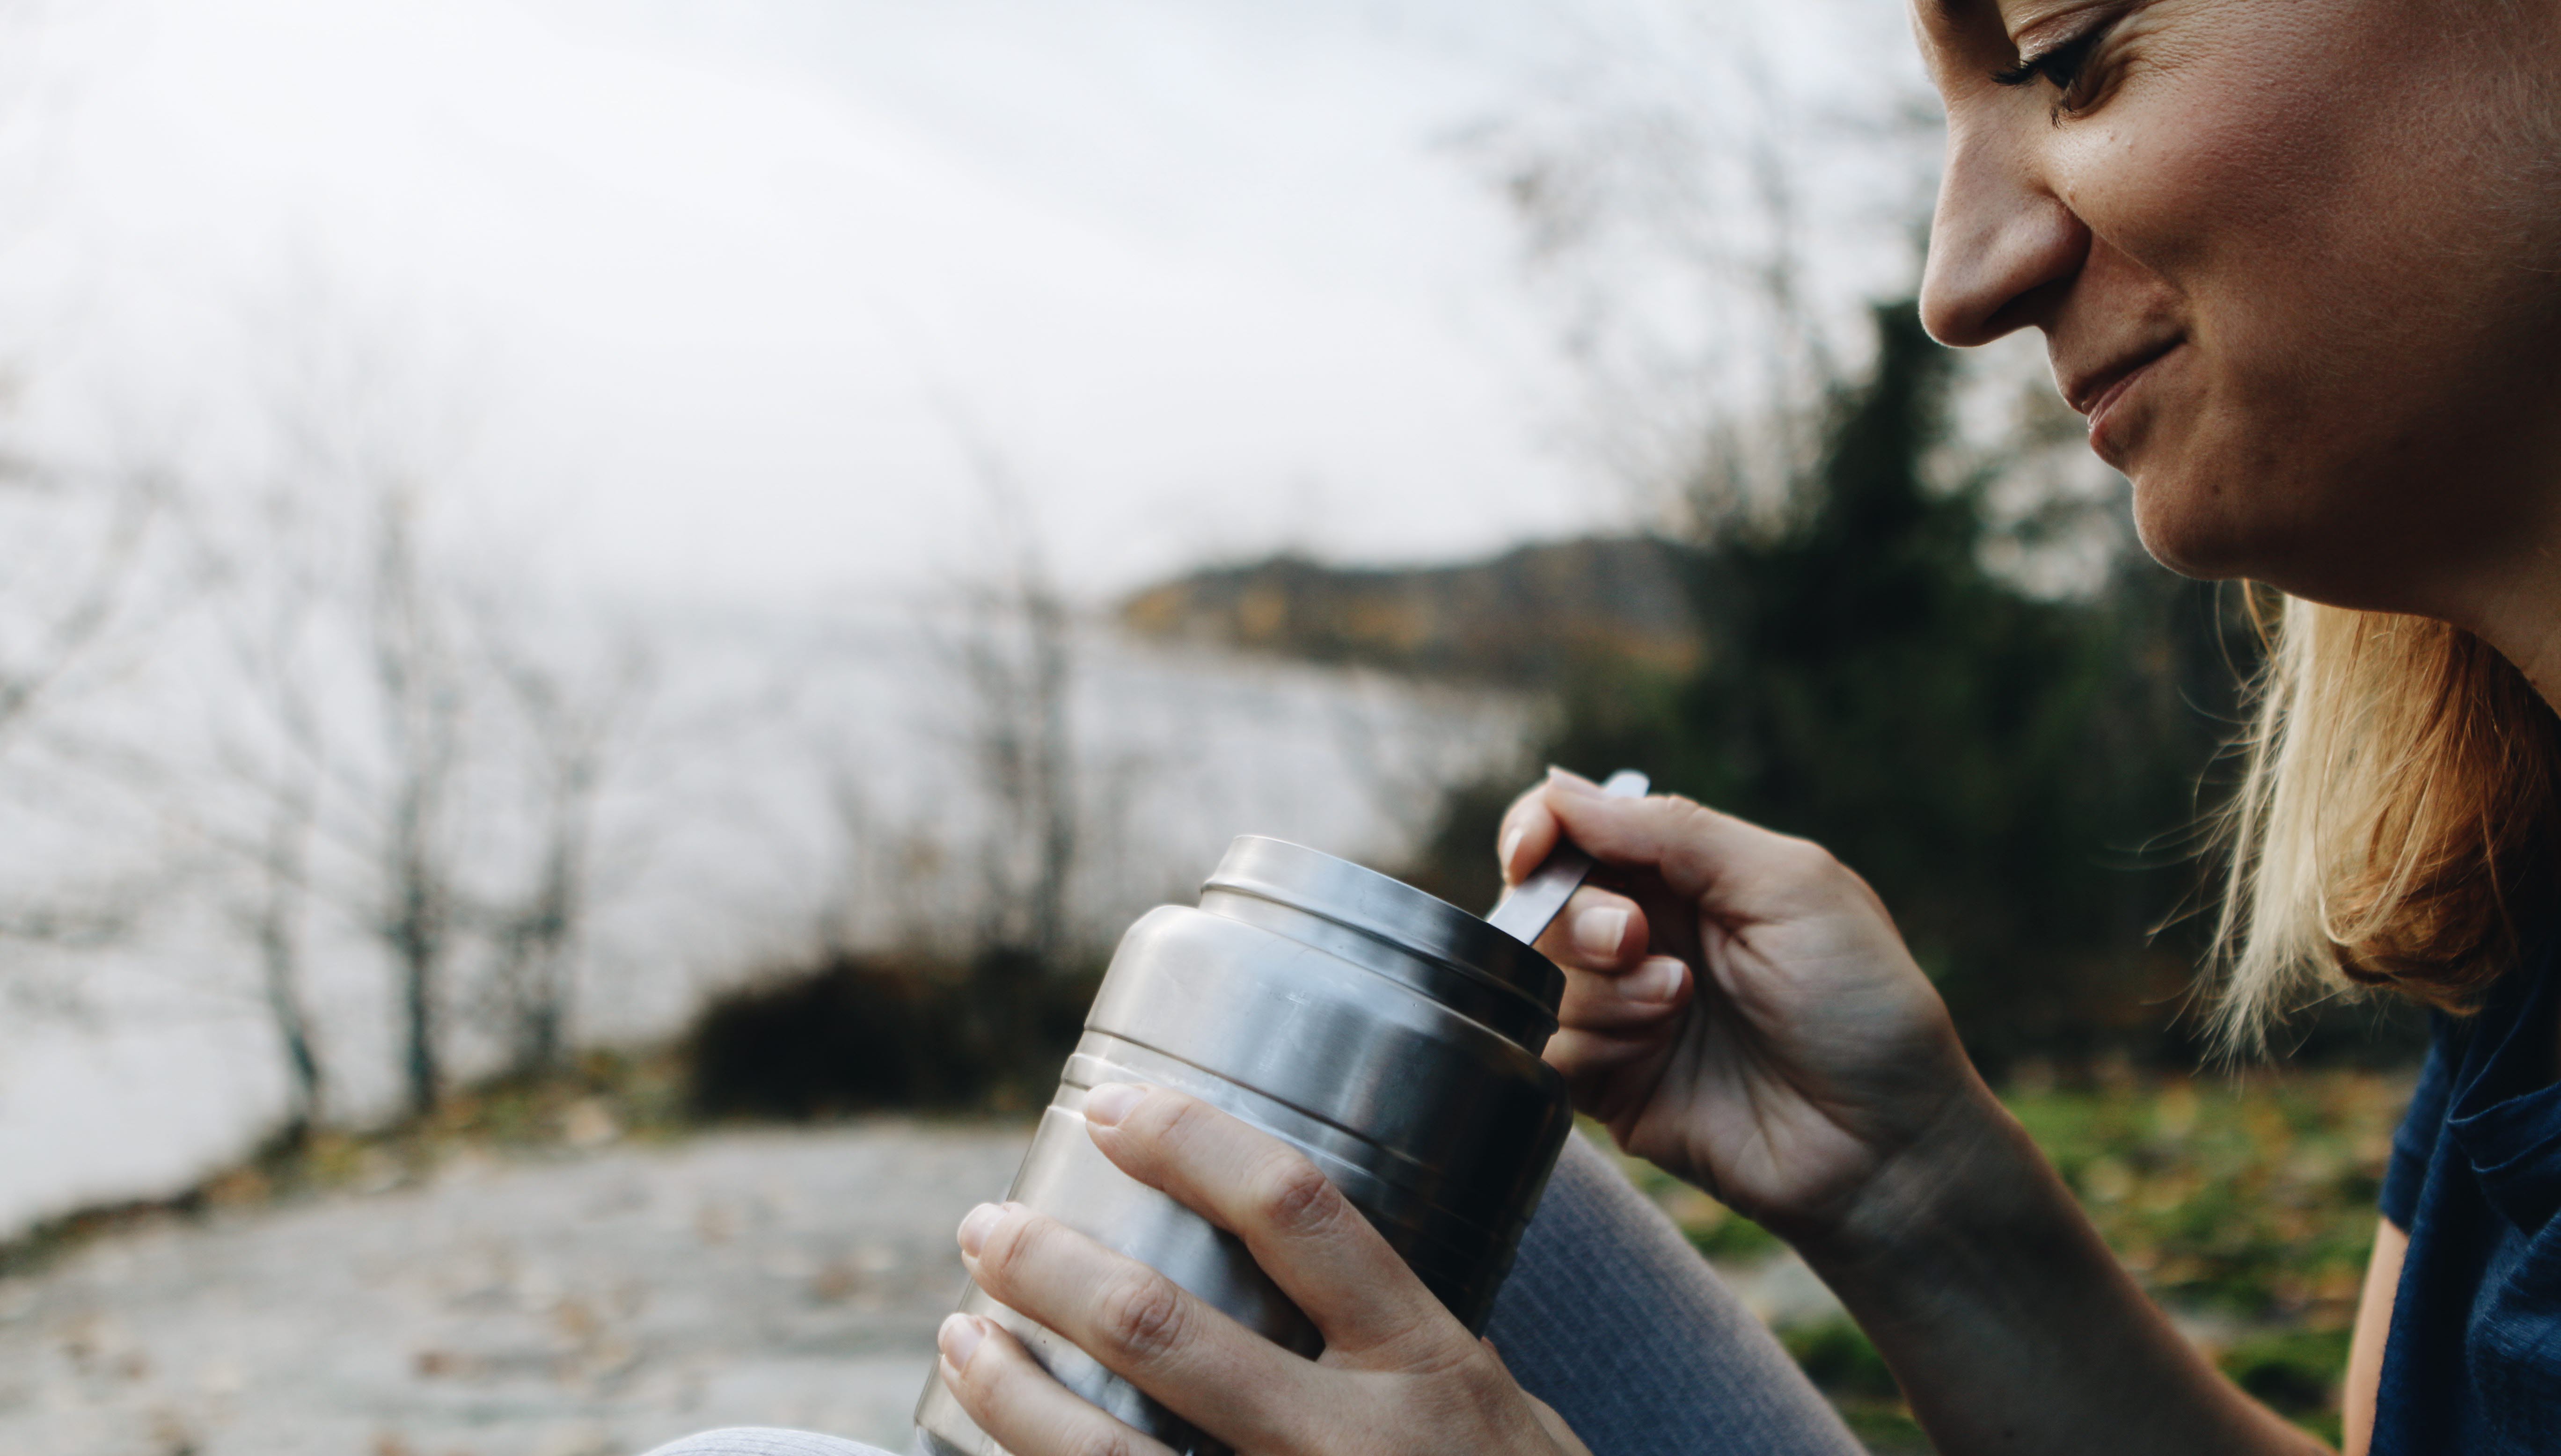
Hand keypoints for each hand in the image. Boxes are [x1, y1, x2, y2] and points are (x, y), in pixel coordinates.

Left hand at [936, 1084, 1590, 1455]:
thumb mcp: (1502, 1414)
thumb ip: (1410, 1351)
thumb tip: (1314, 1262)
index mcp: (1424, 1365)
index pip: (1297, 1212)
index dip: (1194, 1142)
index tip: (1113, 1105)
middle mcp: (1352, 1445)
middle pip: (1164, 1329)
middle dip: (1049, 1268)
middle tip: (984, 1228)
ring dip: (1010, 1390)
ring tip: (960, 1335)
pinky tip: (992, 1454)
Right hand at [1498, 769, 1995, 1240]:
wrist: (1884, 1145)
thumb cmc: (1862, 1005)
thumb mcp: (1787, 884)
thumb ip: (1674, 830)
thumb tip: (1562, 788)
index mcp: (1690, 874)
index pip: (1577, 827)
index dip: (1538, 831)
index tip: (1531, 855)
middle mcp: (1649, 936)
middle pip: (1542, 898)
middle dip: (1578, 914)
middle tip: (1636, 940)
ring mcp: (1626, 1010)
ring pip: (1538, 974)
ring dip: (1598, 985)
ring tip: (1676, 1005)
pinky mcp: (1611, 1084)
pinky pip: (1547, 1048)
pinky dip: (1591, 1043)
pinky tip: (1655, 1052)